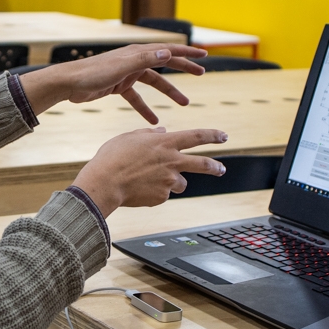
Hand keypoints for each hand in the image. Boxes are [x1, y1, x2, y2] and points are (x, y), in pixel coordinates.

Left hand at [19, 44, 208, 123]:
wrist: (68, 83)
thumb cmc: (92, 73)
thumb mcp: (121, 67)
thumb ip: (144, 59)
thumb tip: (167, 52)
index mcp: (136, 52)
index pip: (167, 50)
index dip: (186, 52)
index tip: (204, 55)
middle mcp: (133, 60)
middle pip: (164, 63)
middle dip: (184, 68)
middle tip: (202, 73)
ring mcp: (125, 73)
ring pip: (153, 83)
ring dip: (168, 92)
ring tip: (184, 103)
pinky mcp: (117, 86)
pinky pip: (136, 97)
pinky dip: (145, 108)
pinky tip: (153, 121)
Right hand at [72, 127, 228, 217]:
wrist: (105, 183)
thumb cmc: (113, 157)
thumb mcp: (129, 137)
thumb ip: (149, 134)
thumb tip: (162, 130)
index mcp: (166, 143)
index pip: (197, 136)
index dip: (213, 135)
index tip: (223, 136)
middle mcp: (172, 162)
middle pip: (203, 164)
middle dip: (215, 167)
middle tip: (221, 169)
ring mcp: (169, 181)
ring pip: (180, 183)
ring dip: (172, 182)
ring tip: (150, 180)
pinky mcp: (162, 197)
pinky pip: (163, 195)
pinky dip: (155, 192)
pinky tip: (139, 189)